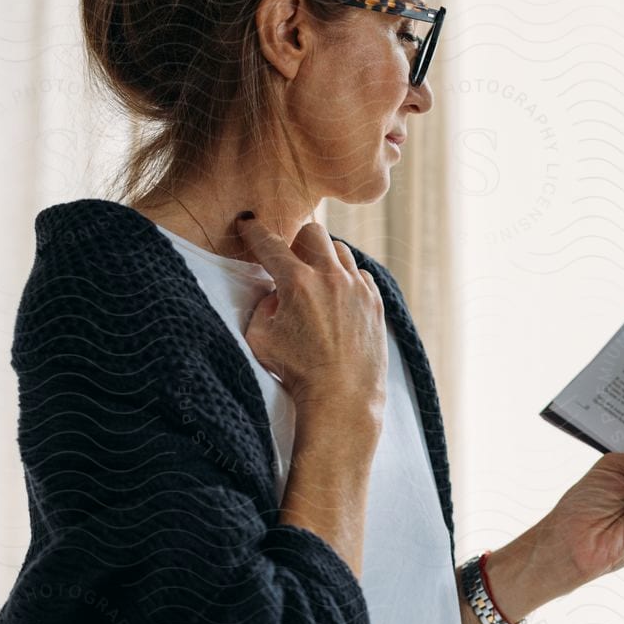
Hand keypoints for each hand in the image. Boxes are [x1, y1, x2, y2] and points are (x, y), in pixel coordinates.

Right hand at [234, 212, 387, 415]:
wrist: (341, 399)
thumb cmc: (296, 373)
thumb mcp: (260, 338)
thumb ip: (262, 306)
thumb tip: (275, 293)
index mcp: (298, 283)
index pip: (270, 244)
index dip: (255, 232)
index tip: (248, 224)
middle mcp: (331, 277)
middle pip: (313, 233)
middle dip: (296, 242)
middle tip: (289, 262)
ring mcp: (358, 288)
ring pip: (340, 251)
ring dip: (324, 259)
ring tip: (316, 282)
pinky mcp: (375, 303)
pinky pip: (360, 275)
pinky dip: (347, 280)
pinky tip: (338, 299)